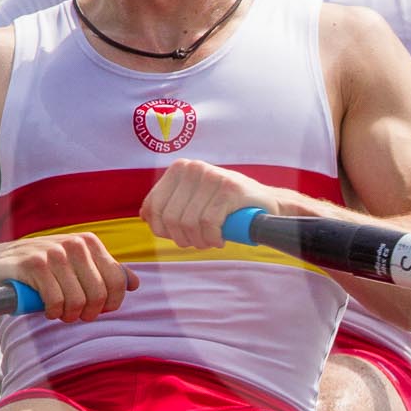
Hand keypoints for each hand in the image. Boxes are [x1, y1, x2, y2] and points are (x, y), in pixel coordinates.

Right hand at [0, 234, 137, 322]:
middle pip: (98, 294)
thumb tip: (135, 283)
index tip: (97, 310)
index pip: (117, 280)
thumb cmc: (42, 269)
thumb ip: (104, 272)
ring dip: (68, 315)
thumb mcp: (75, 265)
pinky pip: (55, 301)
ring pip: (76, 300)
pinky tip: (46, 310)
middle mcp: (74, 244)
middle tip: (75, 315)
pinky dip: (52, 312)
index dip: (110, 303)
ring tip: (59, 312)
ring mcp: (53, 252)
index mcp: (89, 242)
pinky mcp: (33, 264)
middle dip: (88, 313)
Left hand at [141, 159, 286, 251]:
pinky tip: (219, 239)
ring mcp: (211, 176)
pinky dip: (212, 238)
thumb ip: (170, 203)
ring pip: (189, 222)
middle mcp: (193, 168)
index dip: (161, 229)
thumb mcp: (194, 198)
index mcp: (179, 169)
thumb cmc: (227, 205)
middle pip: (171, 217)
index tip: (177, 236)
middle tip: (197, 242)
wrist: (266, 203)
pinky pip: (209, 223)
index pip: (154, 206)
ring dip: (198, 241)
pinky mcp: (228, 189)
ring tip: (209, 241)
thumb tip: (145, 215)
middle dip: (182, 238)